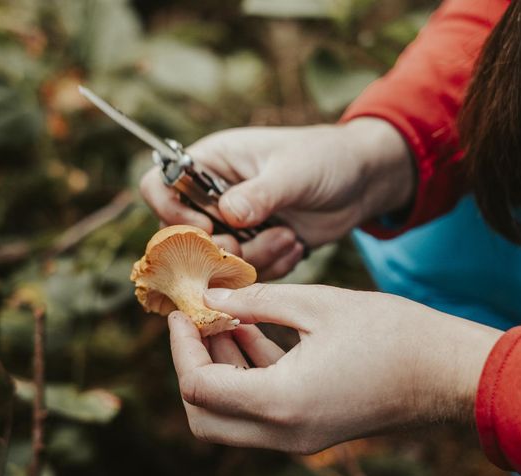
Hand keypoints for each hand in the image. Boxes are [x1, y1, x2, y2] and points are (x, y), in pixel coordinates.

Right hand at [140, 119, 413, 279]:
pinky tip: (296, 246)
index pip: (159, 186)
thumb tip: (228, 215)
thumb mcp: (293, 172)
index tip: (209, 228)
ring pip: (217, 262)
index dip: (172, 213)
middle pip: (182, 236)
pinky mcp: (253, 248)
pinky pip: (245, 274)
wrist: (361, 180)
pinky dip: (271, 267)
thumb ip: (260, 194)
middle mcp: (212, 195)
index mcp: (210, 162)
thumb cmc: (324, 157)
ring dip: (254, 259)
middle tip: (250, 244)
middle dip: (219, 250)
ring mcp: (232, 225)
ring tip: (289, 237)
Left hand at [168, 284, 500, 453]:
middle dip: (191, 367)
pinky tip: (250, 332)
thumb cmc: (393, 333)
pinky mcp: (311, 431)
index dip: (181, 347)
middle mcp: (283, 433)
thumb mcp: (318, 304)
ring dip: (217, 371)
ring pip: (229, 419)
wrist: (449, 373)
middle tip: (194, 322)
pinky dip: (245, 378)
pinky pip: (259, 413)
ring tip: (222, 317)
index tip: (182, 312)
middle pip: (204, 418)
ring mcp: (298, 438)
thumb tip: (211, 296)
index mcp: (280, 401)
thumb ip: (256, 301)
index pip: (198, 387)